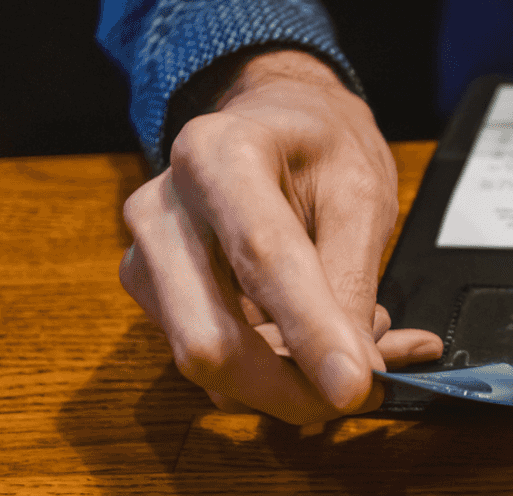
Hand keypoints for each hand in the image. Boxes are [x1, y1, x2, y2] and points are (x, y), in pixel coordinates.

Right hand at [119, 50, 441, 423]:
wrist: (276, 122)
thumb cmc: (319, 146)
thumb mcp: (361, 193)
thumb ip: (354, 280)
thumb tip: (356, 371)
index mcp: (216, 155)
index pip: (262, 258)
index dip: (311, 331)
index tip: (354, 386)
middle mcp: (162, 208)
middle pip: (209, 339)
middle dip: (291, 387)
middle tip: (366, 389)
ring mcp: (146, 258)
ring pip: (207, 364)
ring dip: (291, 377)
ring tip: (354, 331)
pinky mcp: (154, 295)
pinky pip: (212, 364)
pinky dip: (277, 371)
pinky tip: (322, 337)